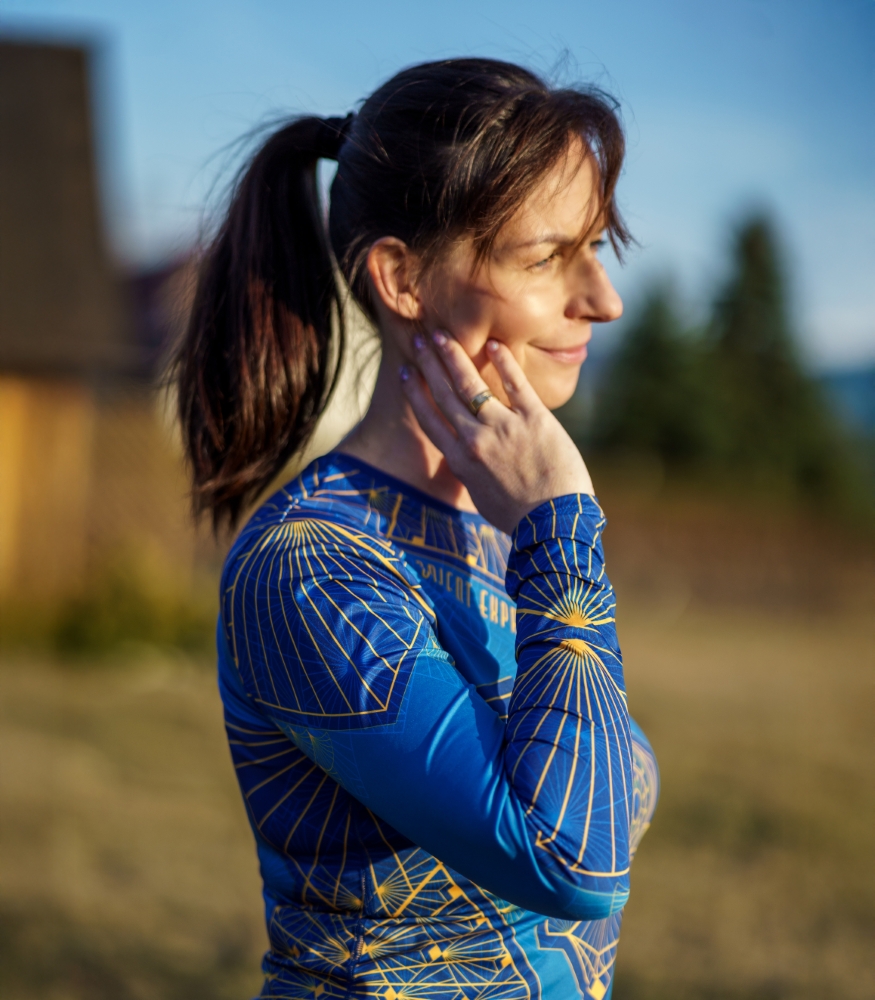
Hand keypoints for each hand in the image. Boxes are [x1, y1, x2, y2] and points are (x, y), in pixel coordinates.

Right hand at [401, 330, 593, 533]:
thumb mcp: (481, 496)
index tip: (405, 372)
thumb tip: (462, 457)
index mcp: (460, 460)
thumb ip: (469, 470)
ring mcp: (504, 427)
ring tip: (442, 335)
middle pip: (445, 394)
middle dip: (429, 363)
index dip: (414, 392)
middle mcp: (475, 440)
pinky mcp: (535, 419)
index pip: (430, 417)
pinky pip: (515, 384)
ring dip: (454, 356)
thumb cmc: (518, 516)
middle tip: (419, 339)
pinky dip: (503, 362)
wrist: (553, 525)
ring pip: (472, 384)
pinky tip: (493, 344)